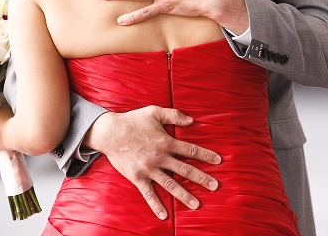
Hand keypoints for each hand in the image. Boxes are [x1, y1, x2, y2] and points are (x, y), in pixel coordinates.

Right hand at [84, 106, 220, 218]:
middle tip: (215, 186)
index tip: (218, 161)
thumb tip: (192, 120)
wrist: (109, 133)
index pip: (190, 150)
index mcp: (166, 142)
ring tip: (196, 204)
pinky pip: (148, 194)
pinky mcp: (137, 178)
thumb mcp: (155, 112)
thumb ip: (174, 115)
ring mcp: (149, 169)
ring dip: (184, 195)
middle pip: (185, 170)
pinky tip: (165, 215)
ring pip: (170, 185)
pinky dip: (156, 205)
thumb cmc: (133, 120)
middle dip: (201, 178)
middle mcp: (160, 157)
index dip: (205, 155)